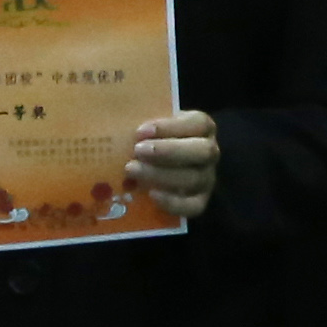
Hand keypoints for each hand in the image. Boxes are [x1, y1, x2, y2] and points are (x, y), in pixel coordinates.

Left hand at [126, 111, 222, 225]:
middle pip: (202, 151)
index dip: (171, 127)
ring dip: (161, 175)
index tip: (141, 131)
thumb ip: (142, 123)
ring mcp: (206, 179)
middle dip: (169, 151)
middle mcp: (209, 153)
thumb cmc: (154, 142)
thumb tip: (117, 119)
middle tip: (137, 151)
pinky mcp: (199, 201)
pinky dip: (172, 202)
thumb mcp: (152, 128)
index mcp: (202, 128)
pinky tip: (151, 195)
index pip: (198, 123)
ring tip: (131, 171)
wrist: (160, 168)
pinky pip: (193, 206)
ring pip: (193, 178)